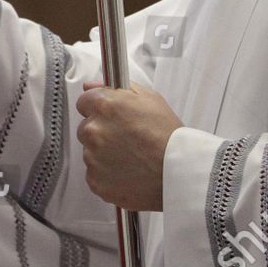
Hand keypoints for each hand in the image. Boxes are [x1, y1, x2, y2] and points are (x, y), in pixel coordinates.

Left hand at [75, 82, 181, 211]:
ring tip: (133, 159)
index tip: (112, 118)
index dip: (99, 110)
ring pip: (90, 153)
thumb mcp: (150, 99)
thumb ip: (116, 88)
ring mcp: (92, 157)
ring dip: (104, 155)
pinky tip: (129, 174)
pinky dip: (108, 177)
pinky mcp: (96, 181)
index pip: (84, 102)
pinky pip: (95, 176)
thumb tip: (90, 85)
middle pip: (86, 129)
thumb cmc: (170, 137)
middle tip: (127, 141)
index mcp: (104, 106)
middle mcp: (93, 130)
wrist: (183, 174)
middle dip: (102, 133)